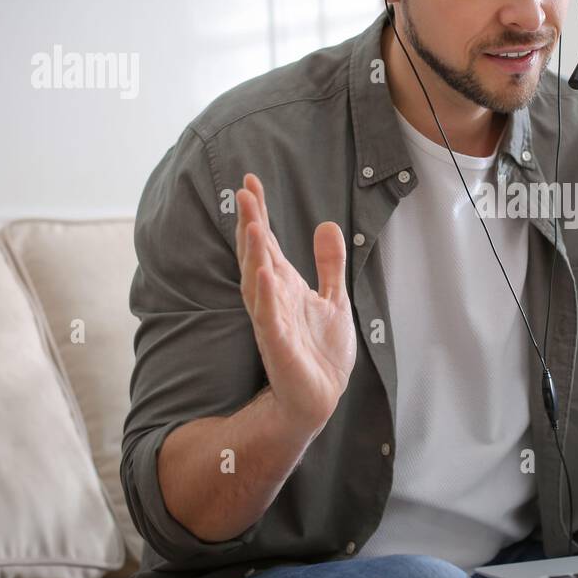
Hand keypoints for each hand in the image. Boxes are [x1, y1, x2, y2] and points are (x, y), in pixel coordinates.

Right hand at [234, 172, 356, 434]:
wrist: (321, 396)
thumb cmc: (321, 351)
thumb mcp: (333, 298)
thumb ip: (329, 264)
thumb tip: (326, 224)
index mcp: (284, 285)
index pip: (267, 243)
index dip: (259, 213)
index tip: (250, 181)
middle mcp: (273, 299)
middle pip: (257, 255)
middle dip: (251, 225)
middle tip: (245, 192)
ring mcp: (273, 321)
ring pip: (258, 282)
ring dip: (254, 254)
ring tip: (252, 224)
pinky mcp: (279, 345)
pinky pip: (269, 318)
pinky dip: (266, 296)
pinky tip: (264, 274)